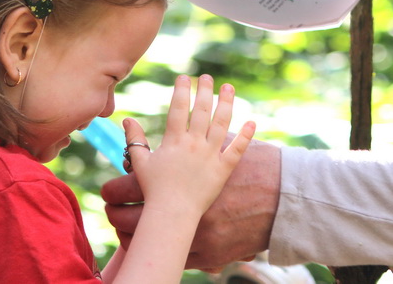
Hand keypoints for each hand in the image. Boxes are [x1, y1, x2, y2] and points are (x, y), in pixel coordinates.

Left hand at [104, 126, 281, 269]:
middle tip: (111, 214)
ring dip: (135, 243)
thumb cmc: (250, 166)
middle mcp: (183, 208)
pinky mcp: (209, 256)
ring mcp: (195, 235)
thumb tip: (166, 131)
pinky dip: (167, 254)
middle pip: (129, 222)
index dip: (112, 191)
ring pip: (149, 246)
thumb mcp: (216, 145)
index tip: (108, 192)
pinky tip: (160, 249)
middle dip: (116, 219)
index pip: (126, 188)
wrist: (284, 195)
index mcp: (179, 178)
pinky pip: (176, 261)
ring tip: (126, 237)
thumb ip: (188, 141)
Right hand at [121, 75, 254, 222]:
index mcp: (174, 141)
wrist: (172, 214)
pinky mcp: (223, 170)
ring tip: (229, 88)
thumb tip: (127, 119)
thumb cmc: (154, 190)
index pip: (178, 108)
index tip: (185, 77)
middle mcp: (194, 144)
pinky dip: (246, 136)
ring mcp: (210, 156)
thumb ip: (134, 140)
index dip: (182, 90)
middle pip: (202, 110)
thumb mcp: (140, 162)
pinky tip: (252, 122)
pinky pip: (237, 150)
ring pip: (222, 124)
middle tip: (208, 77)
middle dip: (205, 90)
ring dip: (227, 103)